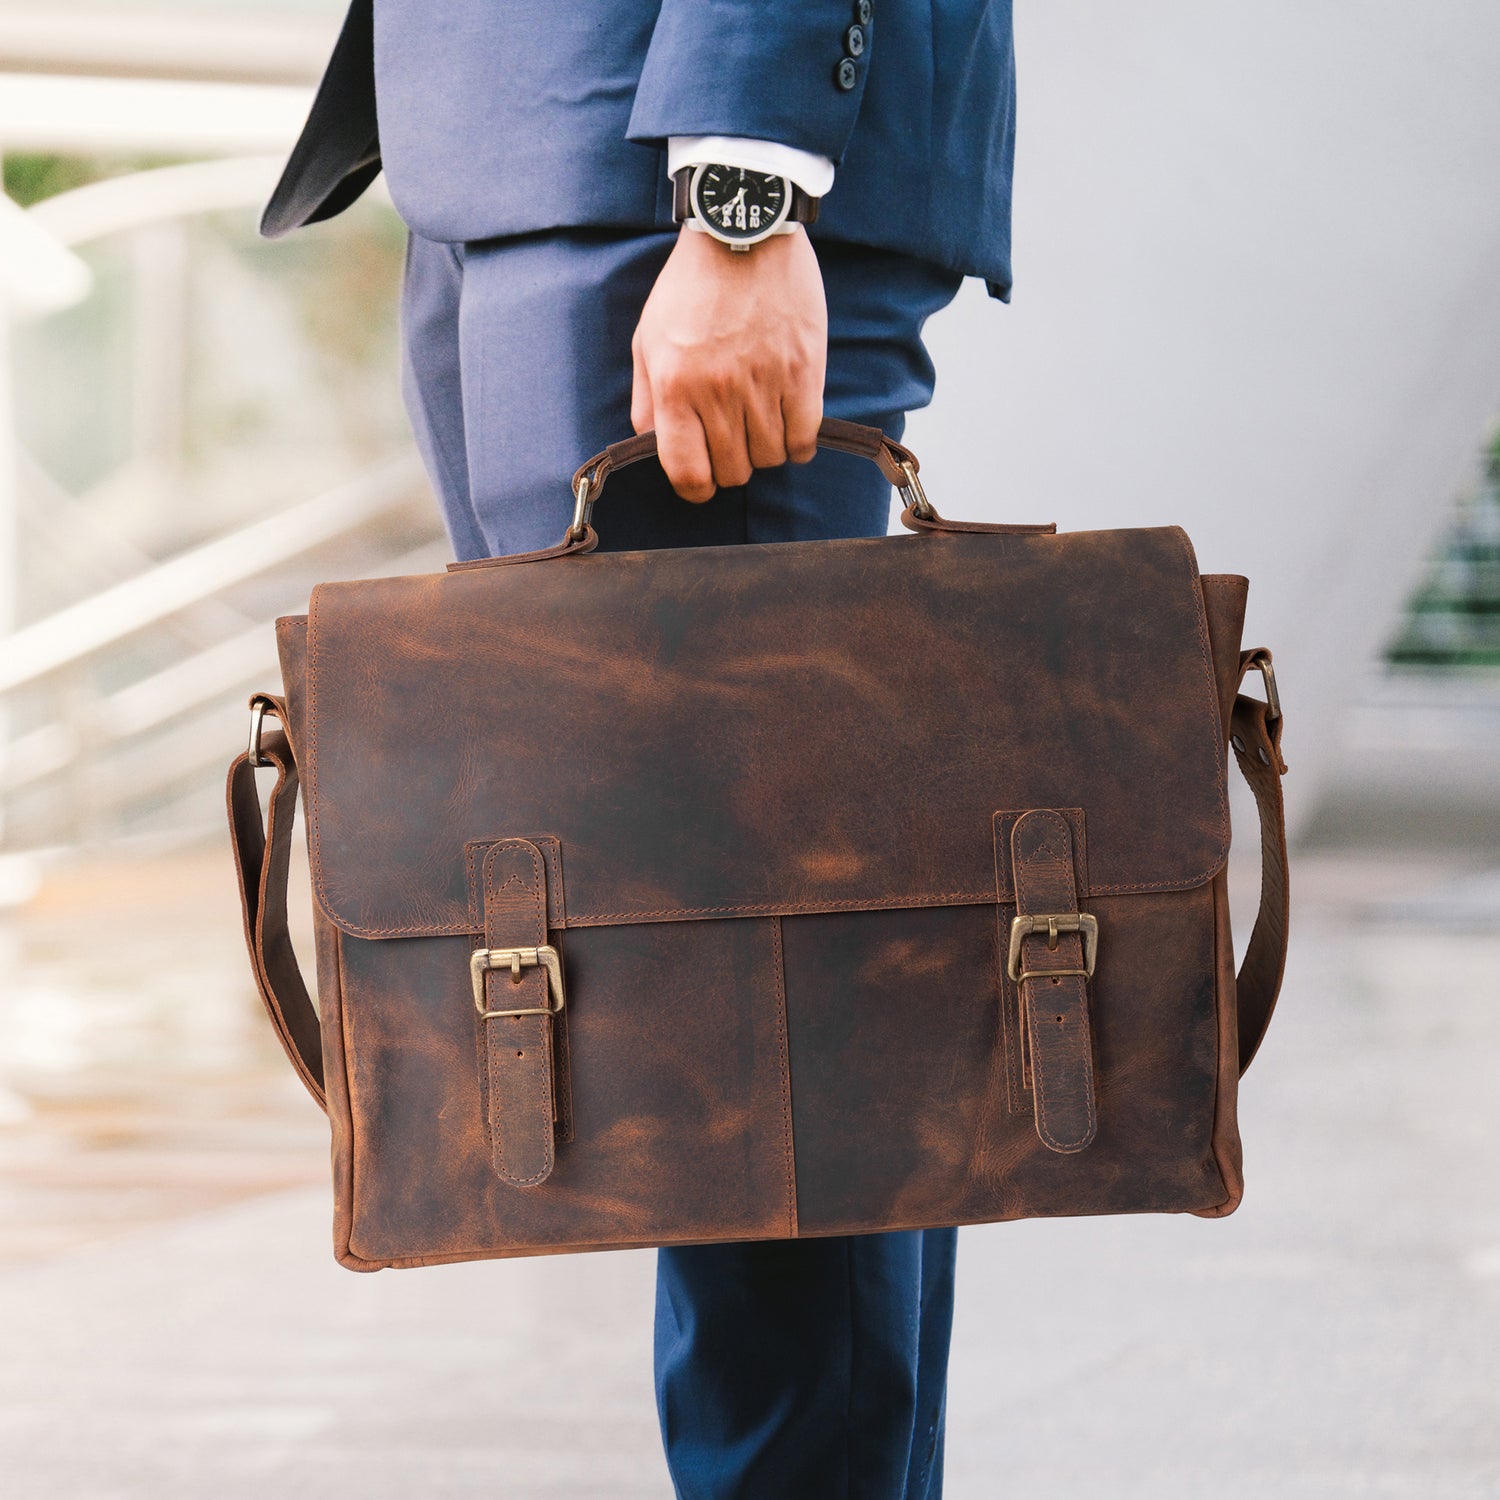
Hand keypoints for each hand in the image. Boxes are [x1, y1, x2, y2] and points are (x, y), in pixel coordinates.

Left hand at [631, 224, 825, 501]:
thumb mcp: (647, 339)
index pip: (687, 473)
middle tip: (732, 440)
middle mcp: (718, 392)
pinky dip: (797, 442)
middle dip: (731, 465)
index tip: (702, 481)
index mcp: (674, 386)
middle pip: (732, 471)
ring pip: (768, 459)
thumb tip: (654, 446)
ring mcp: (763, 384)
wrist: (743, 231)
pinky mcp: (803, 373)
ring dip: (764, 450)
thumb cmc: (691, 286)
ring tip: (759, 423)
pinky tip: (789, 424)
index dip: (695, 489)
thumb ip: (646, 399)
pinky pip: (803, 439)